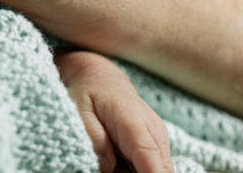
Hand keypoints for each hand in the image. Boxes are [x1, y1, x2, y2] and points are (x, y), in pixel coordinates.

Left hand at [55, 51, 172, 172]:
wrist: (103, 79)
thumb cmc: (89, 94)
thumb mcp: (80, 112)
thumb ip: (95, 139)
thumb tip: (108, 166)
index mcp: (133, 122)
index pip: (150, 158)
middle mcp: (153, 131)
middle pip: (161, 170)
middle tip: (110, 165)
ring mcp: (159, 138)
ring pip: (159, 170)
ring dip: (136, 172)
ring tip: (111, 156)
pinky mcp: (157, 144)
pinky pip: (154, 166)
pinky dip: (137, 168)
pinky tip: (118, 159)